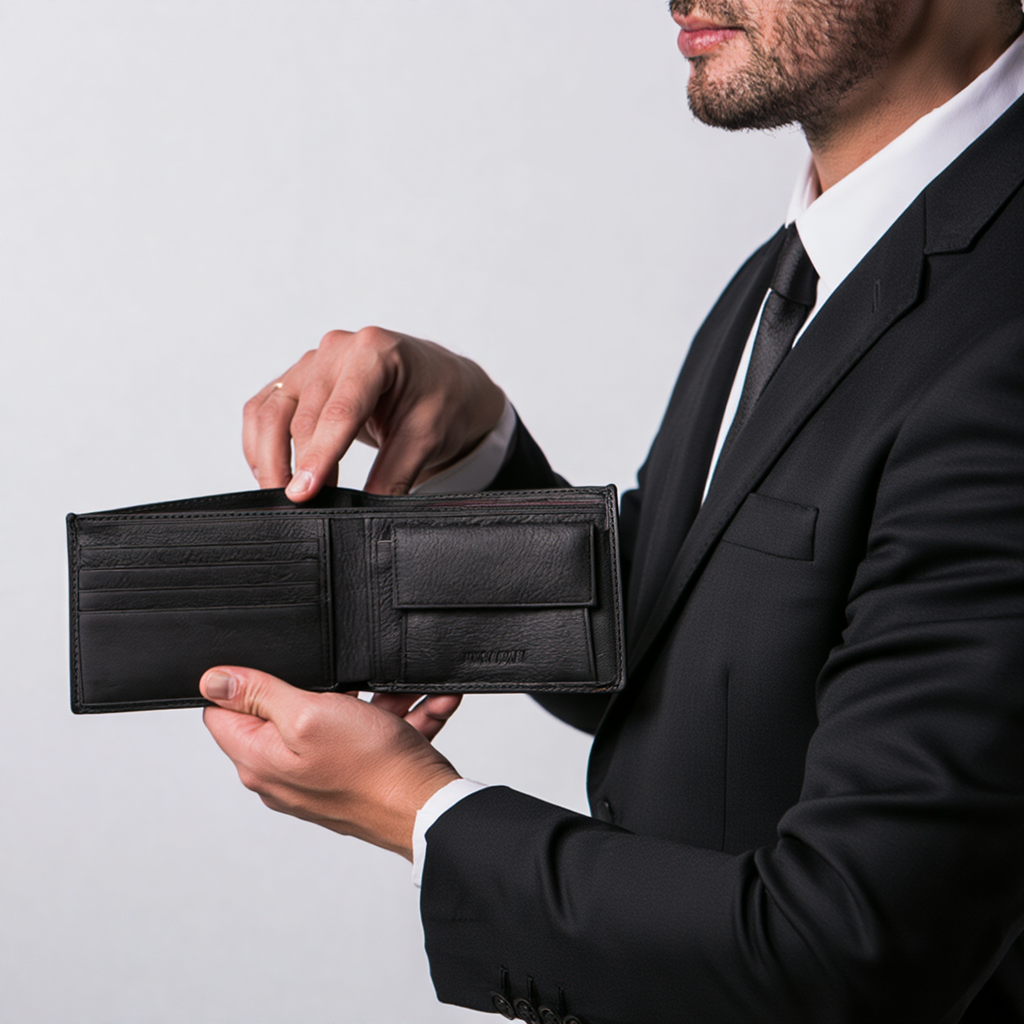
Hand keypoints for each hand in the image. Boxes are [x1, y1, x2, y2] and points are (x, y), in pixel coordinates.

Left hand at [200, 667, 462, 859]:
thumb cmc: (371, 767)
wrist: (426, 807)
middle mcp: (282, 773)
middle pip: (283, 711)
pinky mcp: (351, 778)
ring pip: (336, 719)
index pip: (223, 712)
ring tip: (397, 693)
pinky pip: (368, 735)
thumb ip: (259, 694)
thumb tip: (212, 681)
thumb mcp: (308, 713)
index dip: (244, 684)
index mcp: (259, 759)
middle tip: (348, 683)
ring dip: (369, 700)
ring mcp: (318, 777)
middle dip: (322, 687)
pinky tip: (422, 706)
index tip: (279, 671)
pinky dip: (394, 718)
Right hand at [243, 327, 505, 499]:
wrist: (443, 381)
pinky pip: (265, 409)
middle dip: (294, 466)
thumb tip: (365, 514)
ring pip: (271, 411)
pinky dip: (262, 443)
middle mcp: (338, 349)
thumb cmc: (440, 399)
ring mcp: (313, 360)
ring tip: (283, 494)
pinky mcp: (299, 377)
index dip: (318, 456)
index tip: (303, 493)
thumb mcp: (426, 439)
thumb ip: (394, 476)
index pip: (339, 411)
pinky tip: (275, 472)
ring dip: (269, 457)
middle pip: (301, 415)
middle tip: (298, 507)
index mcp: (375, 352)